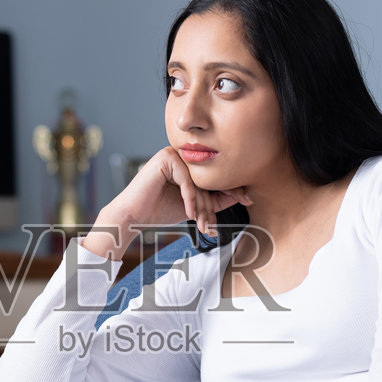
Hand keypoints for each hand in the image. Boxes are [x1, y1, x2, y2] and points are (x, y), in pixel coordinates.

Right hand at [82, 147, 252, 258]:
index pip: (215, 175)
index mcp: (189, 163)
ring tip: (202, 226)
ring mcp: (174, 154)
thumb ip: (214, 199)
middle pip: (208, 180)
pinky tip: (190, 214)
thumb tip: (241, 195)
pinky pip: (187, 181)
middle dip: (212, 207)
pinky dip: (189, 199)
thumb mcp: (194, 206)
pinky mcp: (166, 158)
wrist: (133, 216)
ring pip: (199, 182)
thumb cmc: (159, 211)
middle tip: (212, 228)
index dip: (232, 189)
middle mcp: (183, 155)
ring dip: (202, 207)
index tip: (248, 201)